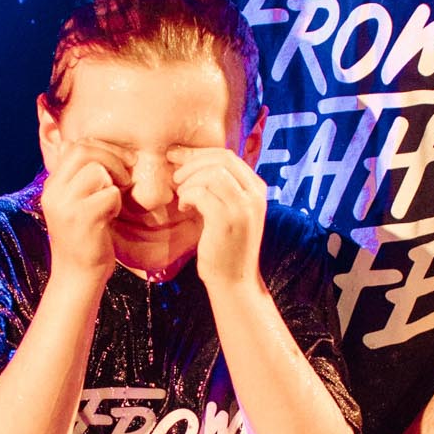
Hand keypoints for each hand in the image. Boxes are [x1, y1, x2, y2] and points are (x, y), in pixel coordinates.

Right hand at [41, 142, 125, 286]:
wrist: (76, 276)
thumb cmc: (83, 238)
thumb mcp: (74, 203)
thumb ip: (76, 177)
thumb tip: (72, 144)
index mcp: (52, 185)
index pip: (75, 146)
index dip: (102, 148)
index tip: (121, 161)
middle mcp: (54, 192)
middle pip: (84, 151)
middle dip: (113, 158)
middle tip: (126, 176)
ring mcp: (66, 206)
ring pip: (98, 170)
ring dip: (115, 181)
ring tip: (115, 198)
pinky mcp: (82, 219)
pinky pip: (109, 194)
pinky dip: (117, 203)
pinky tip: (111, 216)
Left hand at [170, 146, 266, 287]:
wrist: (235, 280)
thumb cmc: (226, 244)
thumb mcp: (231, 210)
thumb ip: (221, 187)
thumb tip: (191, 160)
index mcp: (257, 189)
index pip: (227, 156)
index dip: (199, 153)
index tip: (178, 157)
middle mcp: (254, 195)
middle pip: (221, 159)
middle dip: (192, 162)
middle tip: (176, 177)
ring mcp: (243, 207)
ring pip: (211, 174)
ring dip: (190, 181)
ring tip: (183, 196)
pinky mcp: (227, 220)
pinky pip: (201, 193)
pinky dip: (188, 196)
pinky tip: (185, 208)